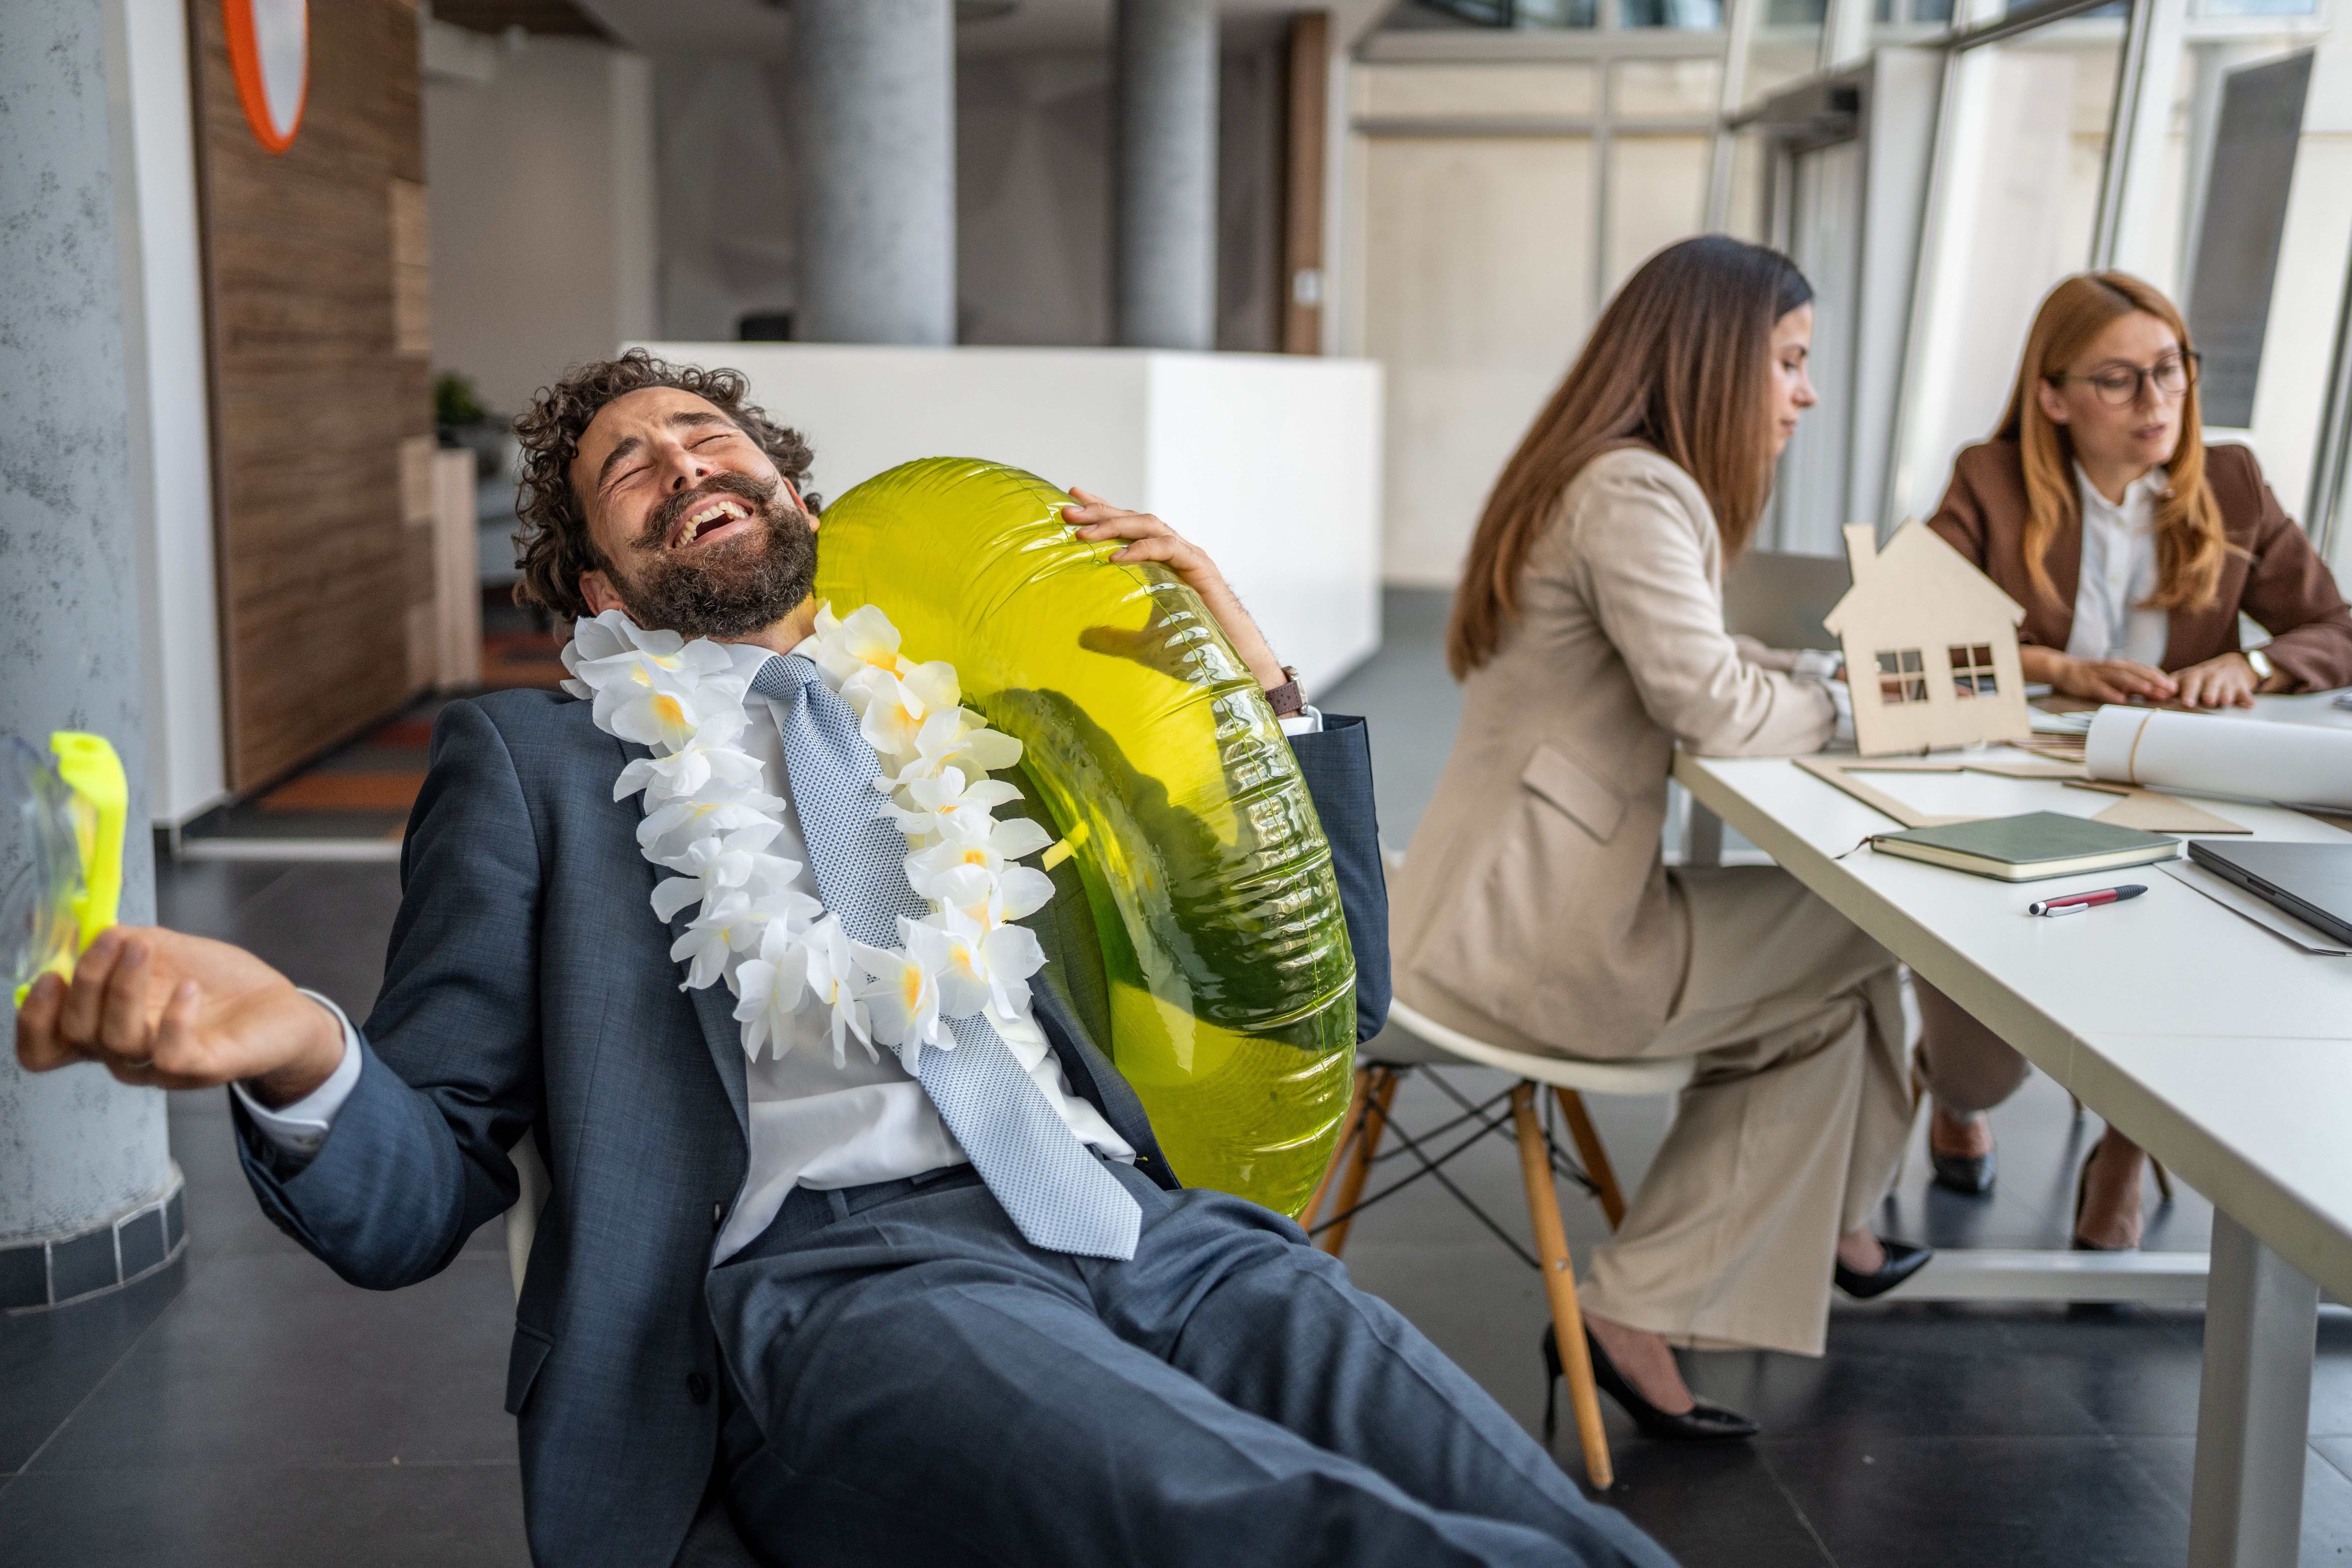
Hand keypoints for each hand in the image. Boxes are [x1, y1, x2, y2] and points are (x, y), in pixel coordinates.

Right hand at [15, 927, 344, 1105]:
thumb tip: (81, 924)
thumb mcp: (162, 951)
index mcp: (106, 1028)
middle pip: (78, 1034)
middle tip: (114, 939)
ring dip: (125, 988)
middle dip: (88, 980)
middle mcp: (127, 1054)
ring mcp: (162, 1066)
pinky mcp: (203, 1069)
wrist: (279, 1008)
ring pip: (118, 1041)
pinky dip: (173, 1017)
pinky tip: (188, 987)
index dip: (34, 1018)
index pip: (45, 1047)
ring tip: (146, 947)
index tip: (50, 975)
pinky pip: (171, 1055)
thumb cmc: (216, 983)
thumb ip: (119, 942)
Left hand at [1061, 488, 1286, 690]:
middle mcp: (1176, 550)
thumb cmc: (1195, 648)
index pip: (1128, 527)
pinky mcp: (1200, 567)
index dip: (1102, 510)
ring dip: (1114, 525)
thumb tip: (1084, 638)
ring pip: (1149, 526)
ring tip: (1082, 533)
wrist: (1234, 658)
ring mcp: (1189, 555)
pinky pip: (1168, 548)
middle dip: (1099, 513)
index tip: (1072, 499)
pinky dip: (1141, 549)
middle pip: (1134, 519)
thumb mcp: (1144, 643)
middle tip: (1066, 512)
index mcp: (1162, 560)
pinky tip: (1115, 557)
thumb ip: (1116, 638)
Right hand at [2051, 654, 2177, 704]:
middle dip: (2155, 682)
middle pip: (2138, 673)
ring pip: (2122, 679)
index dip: (2160, 678)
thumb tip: (2153, 693)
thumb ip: (2132, 683)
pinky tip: (2121, 700)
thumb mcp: (2114, 676)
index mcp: (2122, 666)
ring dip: (2138, 685)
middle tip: (2170, 691)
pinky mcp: (2088, 684)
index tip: (2175, 687)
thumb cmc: (2093, 675)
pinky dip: (2111, 693)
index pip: (2145, 670)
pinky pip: (2101, 689)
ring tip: (2151, 693)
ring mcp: (2101, 675)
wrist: (2064, 669)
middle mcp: (2114, 668)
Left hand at [2170, 652, 2260, 708]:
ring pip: (2224, 688)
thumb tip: (2146, 696)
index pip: (2184, 682)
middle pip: (2204, 684)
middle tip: (2196, 701)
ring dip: (2223, 694)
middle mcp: (2208, 678)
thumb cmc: (2202, 678)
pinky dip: (2246, 698)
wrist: (2233, 666)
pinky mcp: (2241, 687)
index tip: (2173, 695)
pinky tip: (2248, 704)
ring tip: (2223, 701)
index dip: (2179, 689)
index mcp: (2192, 677)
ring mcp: (2225, 682)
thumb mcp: (2185, 678)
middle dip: (2200, 692)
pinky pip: (2244, 693)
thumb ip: (2168, 687)